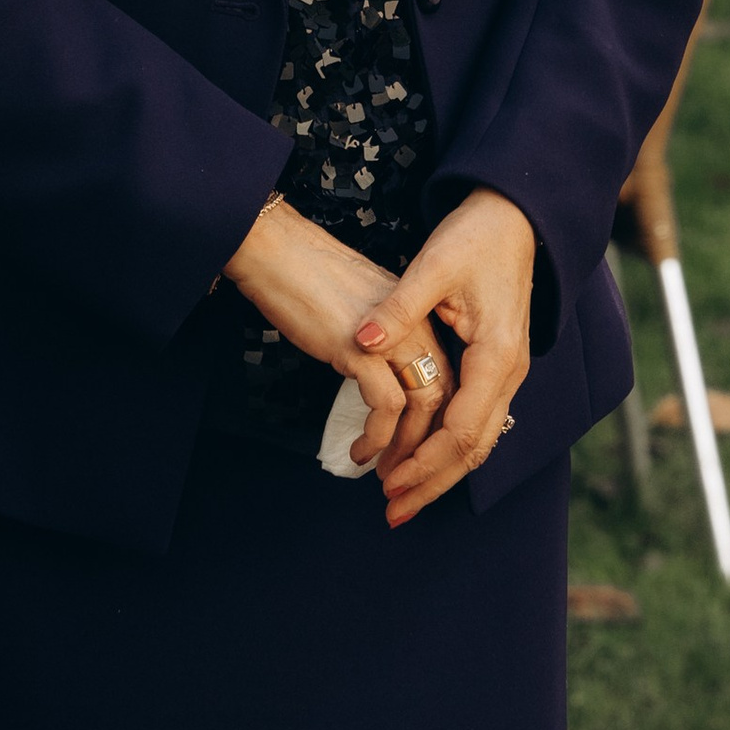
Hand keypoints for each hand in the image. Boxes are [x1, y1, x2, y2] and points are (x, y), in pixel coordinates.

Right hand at [222, 195, 434, 472]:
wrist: (279, 253)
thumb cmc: (312, 283)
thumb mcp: (362, 316)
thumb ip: (382, 344)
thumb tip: (381, 386)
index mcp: (419, 317)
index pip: (449, 377)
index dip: (440, 422)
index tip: (423, 452)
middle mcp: (416, 327)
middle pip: (444, 396)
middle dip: (430, 446)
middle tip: (410, 477)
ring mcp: (393, 336)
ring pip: (423, 406)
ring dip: (406, 450)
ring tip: (387, 474)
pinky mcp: (363, 348)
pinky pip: (387, 406)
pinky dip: (377, 437)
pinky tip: (361, 451)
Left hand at [354, 188, 538, 524]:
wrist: (515, 216)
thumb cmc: (476, 236)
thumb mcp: (434, 264)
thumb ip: (399, 305)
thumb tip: (360, 339)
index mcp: (496, 355)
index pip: (460, 430)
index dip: (423, 463)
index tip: (387, 485)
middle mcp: (509, 373)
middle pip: (473, 450)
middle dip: (432, 484)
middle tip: (391, 513)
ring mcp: (507, 372)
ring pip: (478, 441)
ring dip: (440, 472)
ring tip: (400, 495)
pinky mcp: (497, 366)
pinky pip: (477, 421)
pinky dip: (448, 447)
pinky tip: (420, 457)